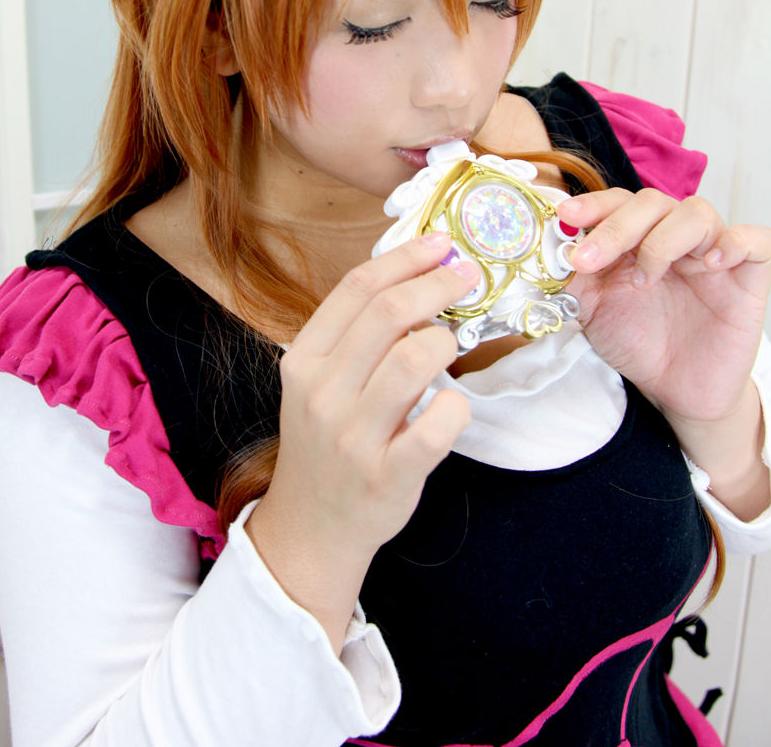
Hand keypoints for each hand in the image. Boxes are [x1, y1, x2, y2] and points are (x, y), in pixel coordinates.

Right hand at [246, 233, 474, 649]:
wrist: (312, 526)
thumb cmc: (328, 442)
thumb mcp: (321, 381)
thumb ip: (357, 335)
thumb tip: (416, 276)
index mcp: (304, 359)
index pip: (357, 289)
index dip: (405, 258)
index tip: (440, 244)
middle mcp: (323, 393)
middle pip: (388, 314)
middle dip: (437, 284)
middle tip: (467, 277)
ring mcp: (352, 437)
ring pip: (413, 359)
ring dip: (445, 342)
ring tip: (450, 348)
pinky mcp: (387, 476)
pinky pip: (436, 426)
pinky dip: (456, 407)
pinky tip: (452, 404)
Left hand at [557, 188, 770, 426]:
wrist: (677, 391)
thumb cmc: (639, 343)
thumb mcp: (593, 311)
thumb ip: (570, 279)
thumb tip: (543, 253)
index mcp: (636, 238)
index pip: (618, 203)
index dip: (593, 204)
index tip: (566, 216)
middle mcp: (673, 237)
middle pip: (651, 203)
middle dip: (615, 228)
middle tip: (588, 259)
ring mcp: (712, 253)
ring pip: (696, 213)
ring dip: (663, 239)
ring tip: (645, 277)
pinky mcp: (748, 276)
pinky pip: (755, 241)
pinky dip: (735, 242)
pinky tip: (712, 262)